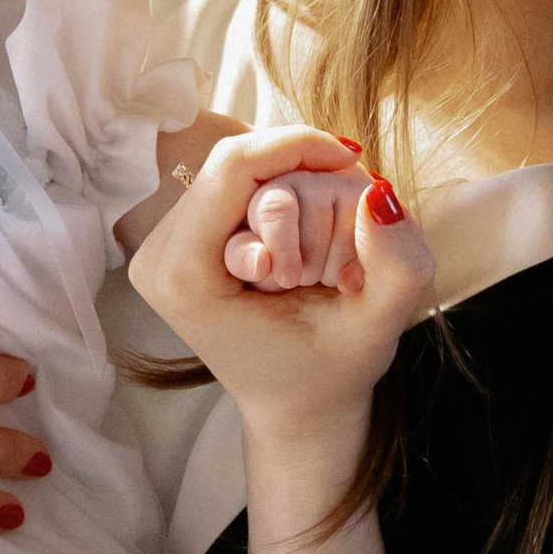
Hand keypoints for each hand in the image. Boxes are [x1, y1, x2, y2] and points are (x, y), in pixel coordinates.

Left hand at [128, 127, 433, 457]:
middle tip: (330, 248)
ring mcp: (159, 247)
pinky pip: (231, 183)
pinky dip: (275, 192)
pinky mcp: (175, 239)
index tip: (353, 162)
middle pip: (235, 164)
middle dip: (297, 184)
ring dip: (289, 190)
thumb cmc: (329, 372)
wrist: (294, 406)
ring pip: (235, 168)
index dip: (298, 148)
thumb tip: (380, 192)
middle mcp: (156, 258)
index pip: (234, 165)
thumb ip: (396, 266)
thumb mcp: (377, 327)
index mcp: (185, 279)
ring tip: (314, 258)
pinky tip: (299, 241)